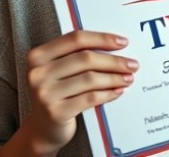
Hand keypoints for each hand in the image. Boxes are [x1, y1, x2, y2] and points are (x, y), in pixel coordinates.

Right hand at [17, 31, 137, 154]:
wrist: (43, 129)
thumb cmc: (57, 93)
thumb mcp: (59, 70)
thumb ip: (77, 55)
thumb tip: (115, 46)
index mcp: (37, 56)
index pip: (75, 39)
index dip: (102, 39)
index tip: (123, 42)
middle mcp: (37, 73)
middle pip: (85, 59)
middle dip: (113, 61)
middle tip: (132, 64)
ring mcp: (44, 94)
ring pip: (90, 79)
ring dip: (114, 77)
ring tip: (128, 78)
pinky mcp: (55, 112)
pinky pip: (90, 98)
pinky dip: (107, 93)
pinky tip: (118, 91)